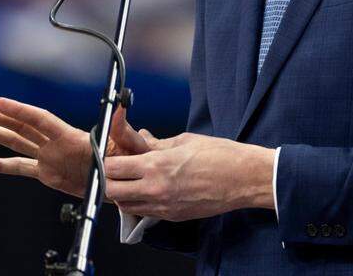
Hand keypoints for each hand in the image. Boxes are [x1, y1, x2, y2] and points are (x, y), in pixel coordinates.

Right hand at [0, 97, 150, 197]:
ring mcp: (49, 157)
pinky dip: (0, 166)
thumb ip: (122, 128)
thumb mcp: (127, 144)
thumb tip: (121, 106)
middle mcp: (55, 143)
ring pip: (15, 143)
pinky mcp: (47, 173)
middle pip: (20, 128)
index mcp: (71, 137)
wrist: (124, 180)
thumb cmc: (129, 160)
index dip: (19, 110)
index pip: (40, 120)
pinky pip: (20, 168)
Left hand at [104, 133, 275, 220]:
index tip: (111, 156)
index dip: (108, 162)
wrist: (244, 178)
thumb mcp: (185, 141)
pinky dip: (139, 203)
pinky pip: (144, 212)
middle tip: (117, 170)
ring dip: (123, 193)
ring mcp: (163, 206)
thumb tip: (142, 137)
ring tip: (133, 180)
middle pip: (112, 191)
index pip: (113, 168)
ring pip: (125, 206)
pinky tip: (149, 190)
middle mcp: (156, 189)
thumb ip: (158, 143)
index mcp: (157, 165)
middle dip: (110, 180)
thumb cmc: (220, 156)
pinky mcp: (172, 216)